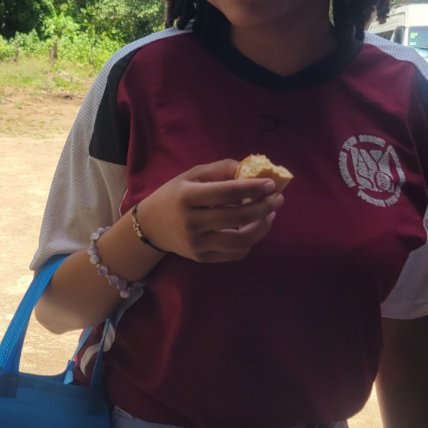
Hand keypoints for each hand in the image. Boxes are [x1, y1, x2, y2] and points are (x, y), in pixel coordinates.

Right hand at [136, 159, 284, 262]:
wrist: (150, 226)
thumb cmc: (174, 195)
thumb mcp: (191, 175)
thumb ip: (220, 169)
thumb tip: (251, 170)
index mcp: (187, 197)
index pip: (228, 193)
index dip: (254, 188)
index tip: (271, 184)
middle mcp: (192, 222)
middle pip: (239, 217)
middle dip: (264, 207)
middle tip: (277, 199)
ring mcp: (197, 244)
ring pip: (241, 241)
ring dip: (262, 227)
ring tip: (268, 215)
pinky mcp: (202, 258)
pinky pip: (236, 253)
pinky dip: (250, 241)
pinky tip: (253, 228)